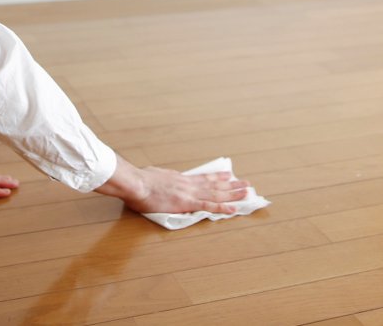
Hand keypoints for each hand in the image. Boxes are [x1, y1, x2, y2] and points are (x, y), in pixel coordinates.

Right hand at [95, 157, 249, 214]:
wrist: (136, 183)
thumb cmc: (138, 182)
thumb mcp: (151, 176)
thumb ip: (158, 179)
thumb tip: (157, 180)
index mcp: (179, 178)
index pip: (202, 178)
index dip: (216, 177)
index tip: (228, 175)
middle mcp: (187, 184)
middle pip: (214, 184)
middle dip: (231, 185)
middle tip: (246, 183)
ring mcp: (189, 193)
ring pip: (216, 193)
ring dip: (233, 193)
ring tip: (246, 192)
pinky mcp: (187, 203)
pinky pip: (208, 206)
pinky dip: (222, 207)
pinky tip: (233, 208)